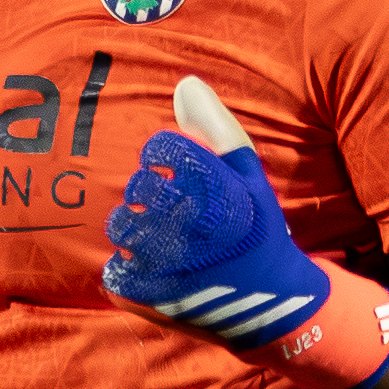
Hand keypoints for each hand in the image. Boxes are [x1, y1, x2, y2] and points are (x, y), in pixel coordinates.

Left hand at [104, 80, 388, 388]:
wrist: (273, 304)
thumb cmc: (258, 233)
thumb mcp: (251, 178)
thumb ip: (217, 129)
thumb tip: (185, 84)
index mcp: (212, 190)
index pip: (158, 149)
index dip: (167, 160)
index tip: (182, 177)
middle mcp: (186, 225)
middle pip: (137, 186)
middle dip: (151, 195)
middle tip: (177, 215)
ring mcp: (164, 264)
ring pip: (121, 226)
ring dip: (138, 231)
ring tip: (166, 242)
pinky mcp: (149, 298)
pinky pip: (115, 269)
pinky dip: (131, 270)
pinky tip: (161, 272)